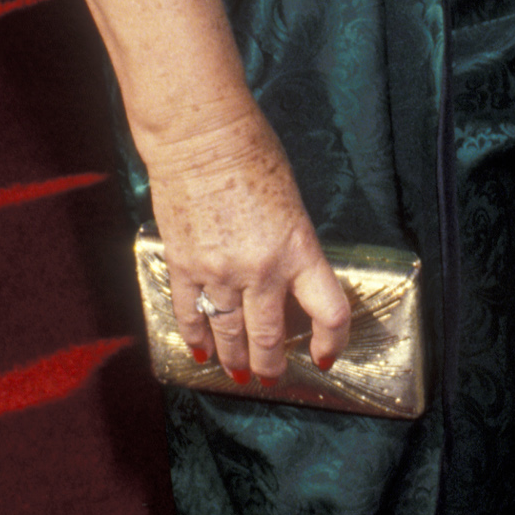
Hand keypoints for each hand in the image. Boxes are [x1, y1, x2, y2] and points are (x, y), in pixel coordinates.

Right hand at [144, 104, 350, 383]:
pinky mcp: (184, 265)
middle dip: (271, 365)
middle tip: (270, 378)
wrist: (200, 136)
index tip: (324, 356)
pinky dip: (194, 337)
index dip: (331, 341)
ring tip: (236, 374)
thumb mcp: (292, 205)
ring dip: (233, 360)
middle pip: (271, 337)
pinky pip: (189, 314)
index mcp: (299, 250)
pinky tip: (199, 352)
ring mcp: (219, 271)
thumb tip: (287, 281)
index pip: (329, 312)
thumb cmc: (253, 155)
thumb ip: (292, 248)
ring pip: (228, 334)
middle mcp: (262, 270)